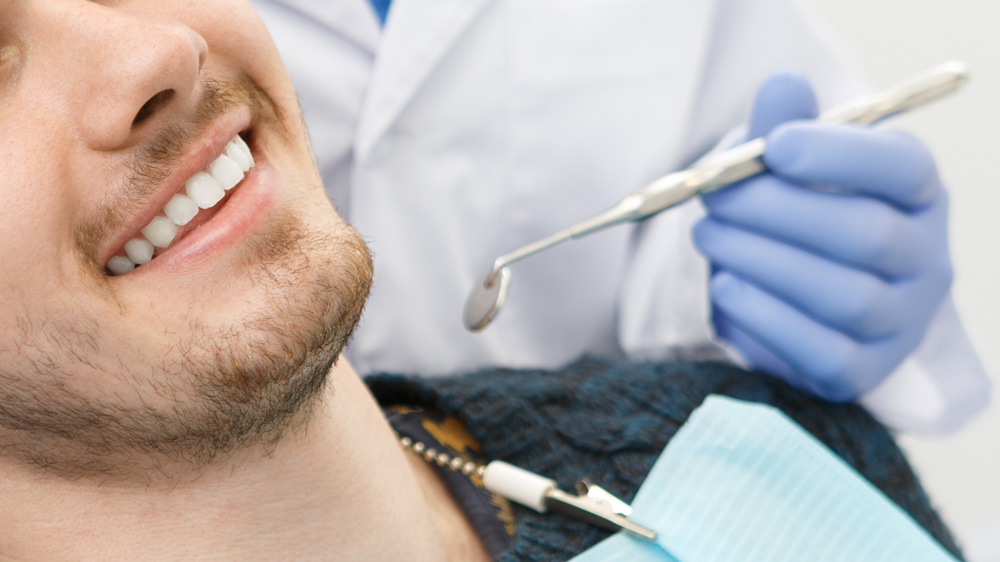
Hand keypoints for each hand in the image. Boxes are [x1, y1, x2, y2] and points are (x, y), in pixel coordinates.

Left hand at [693, 69, 952, 400]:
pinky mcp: (863, 372)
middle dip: (776, 211)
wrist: (793, 296)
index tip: (776, 145)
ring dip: (762, 262)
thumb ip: (784, 127)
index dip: (840, 154)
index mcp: (916, 193)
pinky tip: (725, 287)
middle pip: (866, 235)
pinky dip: (765, 318)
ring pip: (845, 297)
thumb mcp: (785, 167)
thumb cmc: (791, 216)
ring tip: (707, 236)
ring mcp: (901, 321)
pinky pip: (822, 352)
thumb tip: (783, 84)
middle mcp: (925, 259)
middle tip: (712, 197)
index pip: (902, 168)